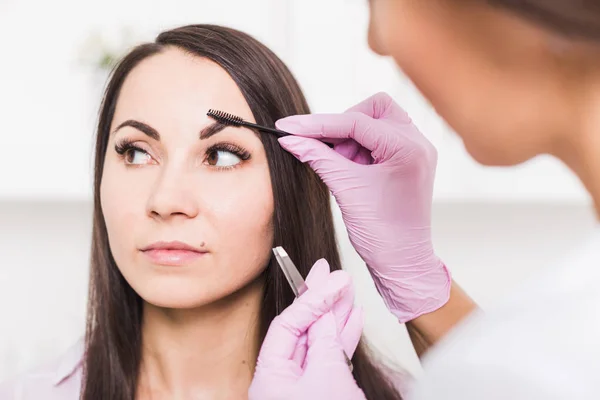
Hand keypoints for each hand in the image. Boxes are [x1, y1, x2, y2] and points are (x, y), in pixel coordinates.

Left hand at [249, 260, 365, 399]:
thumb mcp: (326, 374)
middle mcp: (283, 381)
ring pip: (320, 343)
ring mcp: (304, 388)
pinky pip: (332, 360)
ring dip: (337, 316)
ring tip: (348, 292)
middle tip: (335, 276)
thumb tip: (326, 316)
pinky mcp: (324, 394)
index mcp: (270, 377)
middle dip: (323, 301)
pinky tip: (353, 318)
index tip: (331, 278)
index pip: (288, 324)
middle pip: (303, 330)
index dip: (311, 298)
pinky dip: (344, 339)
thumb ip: (325, 341)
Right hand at [276, 92, 450, 322]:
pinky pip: (380, 139)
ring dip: (351, 139)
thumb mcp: (346, 190)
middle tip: (327, 153)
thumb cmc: (383, 234)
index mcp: (408, 148)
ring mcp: (415, 151)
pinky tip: (348, 168)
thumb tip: (291, 139)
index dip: (317, 124)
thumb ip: (318, 158)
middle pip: (373, 109)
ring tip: (342, 168)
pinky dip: (359, 148)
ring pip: (376, 121)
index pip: (355, 122)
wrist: (402, 262)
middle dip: (343, 127)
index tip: (288, 127)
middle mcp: (417, 143)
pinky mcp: (407, 161)